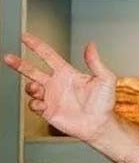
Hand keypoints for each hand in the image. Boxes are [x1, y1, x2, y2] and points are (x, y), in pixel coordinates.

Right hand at [3, 32, 118, 142]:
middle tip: (8, 58)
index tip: (25, 37)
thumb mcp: (105, 78)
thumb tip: (91, 44)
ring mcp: (51, 97)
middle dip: (19, 64)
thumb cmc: (104, 103)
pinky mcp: (48, 111)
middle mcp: (56, 84)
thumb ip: (95, 62)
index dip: (36, 45)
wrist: (100, 125)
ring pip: (30, 88)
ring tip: (37, 88)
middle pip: (32, 70)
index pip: (48, 55)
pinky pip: (34, 105)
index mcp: (67, 73)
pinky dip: (35, 103)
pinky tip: (42, 104)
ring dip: (30, 87)